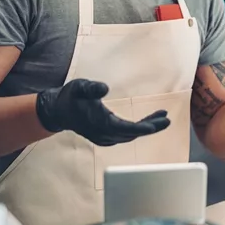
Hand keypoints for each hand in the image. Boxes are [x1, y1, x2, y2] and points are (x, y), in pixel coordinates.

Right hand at [36, 79, 170, 145]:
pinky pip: (126, 135)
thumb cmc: (70, 97)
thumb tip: (105, 88)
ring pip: (130, 135)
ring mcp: (105, 137)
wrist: (57, 111)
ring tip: (163, 117)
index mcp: (100, 123)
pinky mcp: (106, 136)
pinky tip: (149, 121)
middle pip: (132, 133)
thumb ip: (92, 88)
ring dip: (147, 127)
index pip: (126, 128)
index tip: (156, 125)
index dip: (142, 127)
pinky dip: (138, 129)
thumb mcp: (80, 87)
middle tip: (167, 119)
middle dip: (151, 127)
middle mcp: (104, 134)